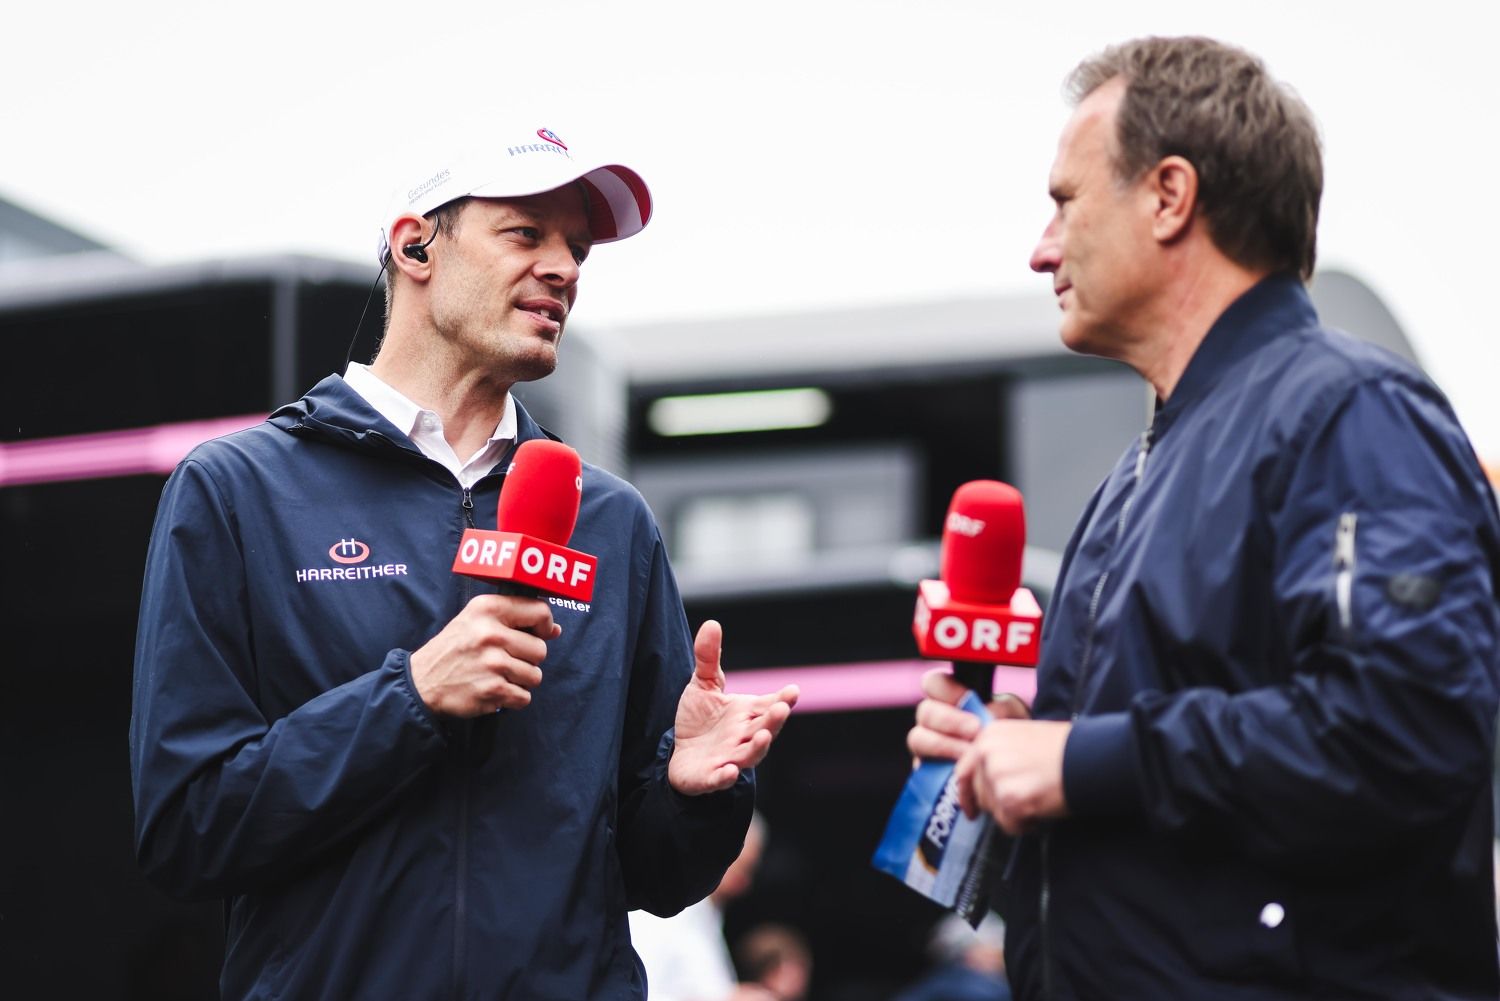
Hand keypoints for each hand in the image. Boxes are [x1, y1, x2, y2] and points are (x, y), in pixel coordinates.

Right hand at [409, 593, 560, 716]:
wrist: (421, 682)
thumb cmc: (454, 649)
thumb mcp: (476, 620)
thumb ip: (515, 619)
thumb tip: (554, 630)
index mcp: (487, 609)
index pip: (539, 612)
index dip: (545, 625)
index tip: (538, 634)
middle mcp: (491, 634)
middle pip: (541, 650)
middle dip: (528, 659)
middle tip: (505, 661)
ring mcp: (492, 663)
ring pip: (535, 676)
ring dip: (520, 680)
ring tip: (498, 676)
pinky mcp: (492, 690)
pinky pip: (524, 697)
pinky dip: (512, 699)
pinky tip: (494, 690)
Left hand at [667, 620, 798, 795]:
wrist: (679, 755)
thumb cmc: (699, 720)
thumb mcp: (703, 685)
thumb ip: (708, 657)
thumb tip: (712, 623)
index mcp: (748, 714)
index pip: (770, 706)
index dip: (784, 700)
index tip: (793, 691)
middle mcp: (744, 736)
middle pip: (765, 729)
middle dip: (774, 721)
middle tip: (781, 708)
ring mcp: (729, 758)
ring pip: (749, 755)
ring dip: (758, 747)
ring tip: (764, 737)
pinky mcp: (709, 777)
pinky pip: (720, 779)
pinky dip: (725, 777)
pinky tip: (730, 772)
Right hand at [906, 668, 1031, 763]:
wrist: (1013, 771)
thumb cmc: (1011, 735)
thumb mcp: (1014, 715)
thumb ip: (1003, 708)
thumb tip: (988, 711)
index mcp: (950, 698)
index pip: (933, 683)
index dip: (945, 689)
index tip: (967, 699)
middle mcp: (933, 720)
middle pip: (924, 711)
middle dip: (948, 720)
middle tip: (975, 730)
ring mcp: (927, 746)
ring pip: (917, 739)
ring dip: (943, 745)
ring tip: (969, 754)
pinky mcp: (926, 772)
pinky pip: (921, 769)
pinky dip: (941, 769)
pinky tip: (963, 773)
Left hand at [954, 717, 1070, 833]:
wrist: (1091, 757)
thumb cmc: (1066, 748)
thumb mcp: (1023, 738)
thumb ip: (999, 754)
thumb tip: (984, 781)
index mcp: (989, 736)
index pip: (963, 770)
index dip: (966, 793)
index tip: (970, 809)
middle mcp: (987, 754)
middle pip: (979, 793)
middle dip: (998, 804)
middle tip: (1021, 805)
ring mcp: (997, 777)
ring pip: (994, 811)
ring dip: (1013, 814)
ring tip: (1038, 802)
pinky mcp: (1011, 799)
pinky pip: (1008, 824)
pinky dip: (1024, 825)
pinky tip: (1041, 812)